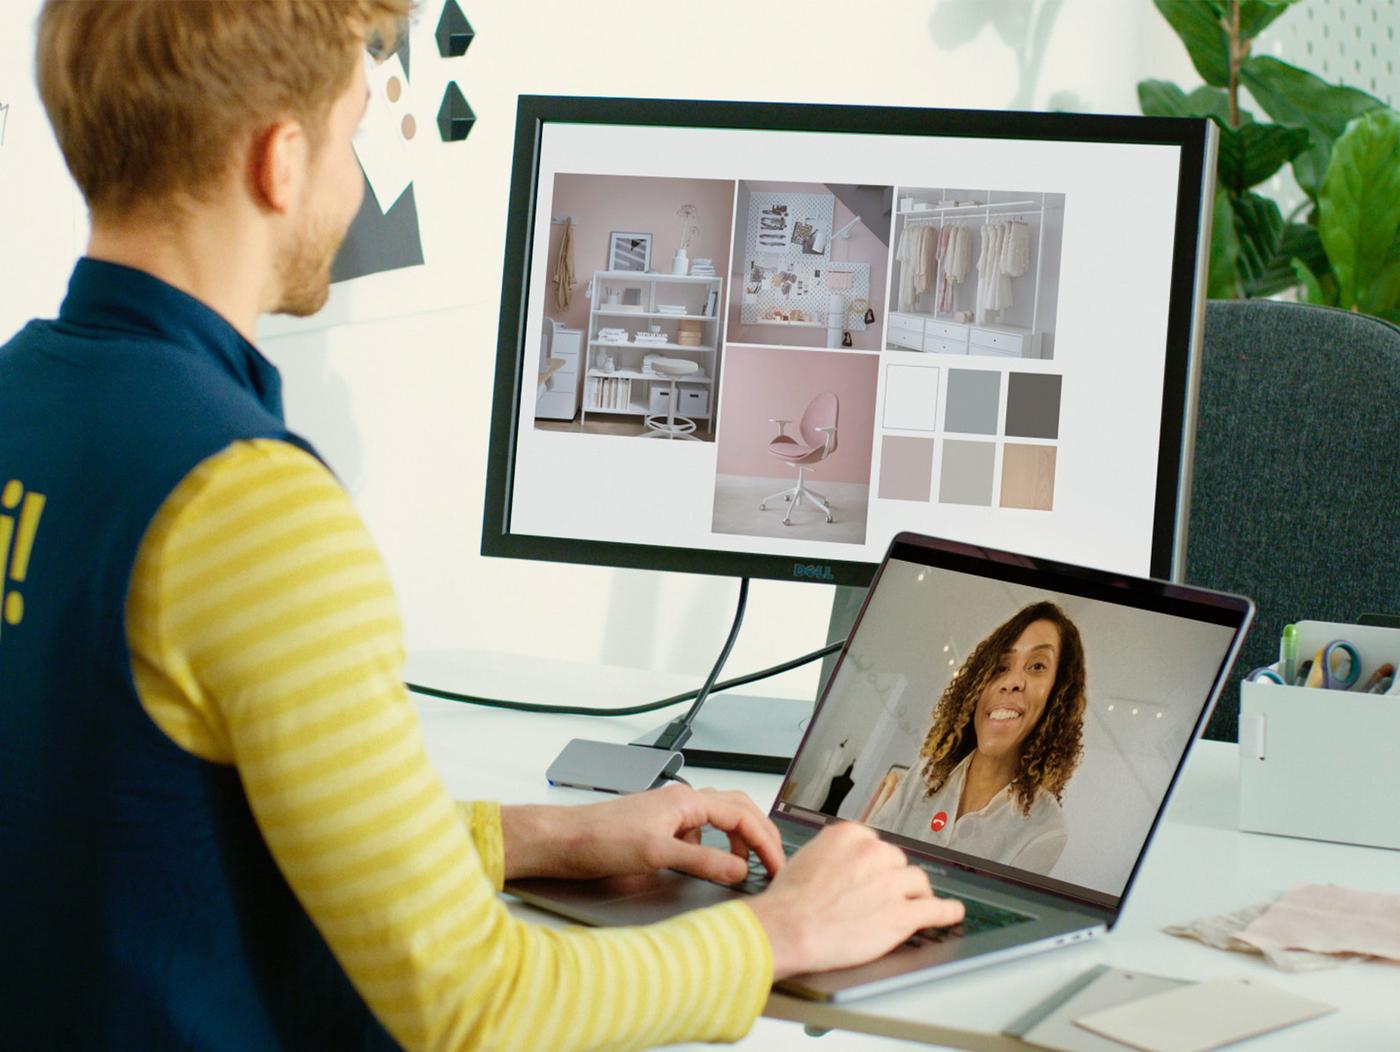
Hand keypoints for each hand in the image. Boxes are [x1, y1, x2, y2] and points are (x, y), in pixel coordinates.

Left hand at [501, 783, 783, 884]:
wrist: (565, 841)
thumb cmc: (601, 838)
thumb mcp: (657, 854)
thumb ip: (703, 862)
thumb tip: (740, 870)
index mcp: (687, 800)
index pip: (742, 815)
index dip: (765, 841)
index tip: (777, 866)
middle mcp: (682, 802)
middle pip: (737, 810)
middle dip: (760, 835)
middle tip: (774, 864)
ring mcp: (670, 815)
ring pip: (719, 820)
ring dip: (739, 840)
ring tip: (747, 866)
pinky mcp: (659, 829)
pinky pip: (699, 833)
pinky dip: (715, 848)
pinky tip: (708, 866)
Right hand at [745, 822, 964, 979]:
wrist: (788, 929)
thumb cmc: (789, 901)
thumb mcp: (807, 858)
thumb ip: (834, 855)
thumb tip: (845, 862)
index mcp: (849, 835)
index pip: (876, 844)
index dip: (875, 864)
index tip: (876, 873)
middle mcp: (873, 853)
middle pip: (898, 862)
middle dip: (892, 878)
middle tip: (881, 895)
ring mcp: (890, 883)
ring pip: (917, 882)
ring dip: (914, 894)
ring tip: (914, 903)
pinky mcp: (901, 914)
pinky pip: (934, 910)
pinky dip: (946, 912)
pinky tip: (951, 912)